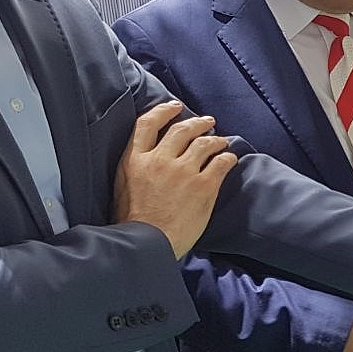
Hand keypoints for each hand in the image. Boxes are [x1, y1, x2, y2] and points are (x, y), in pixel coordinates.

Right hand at [113, 101, 237, 258]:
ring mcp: (182, 171)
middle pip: (181, 130)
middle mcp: (158, 160)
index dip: (163, 111)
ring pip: (204, 143)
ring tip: (221, 141)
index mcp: (134, 161)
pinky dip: (227, 158)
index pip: (146, 124)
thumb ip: (136, 167)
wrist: (147, 244)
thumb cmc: (133, 222)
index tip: (174, 107)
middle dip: (197, 123)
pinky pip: (221, 163)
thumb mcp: (123, 187)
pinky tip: (230, 159)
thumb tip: (150, 155)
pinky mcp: (203, 185)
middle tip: (207, 121)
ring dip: (215, 139)